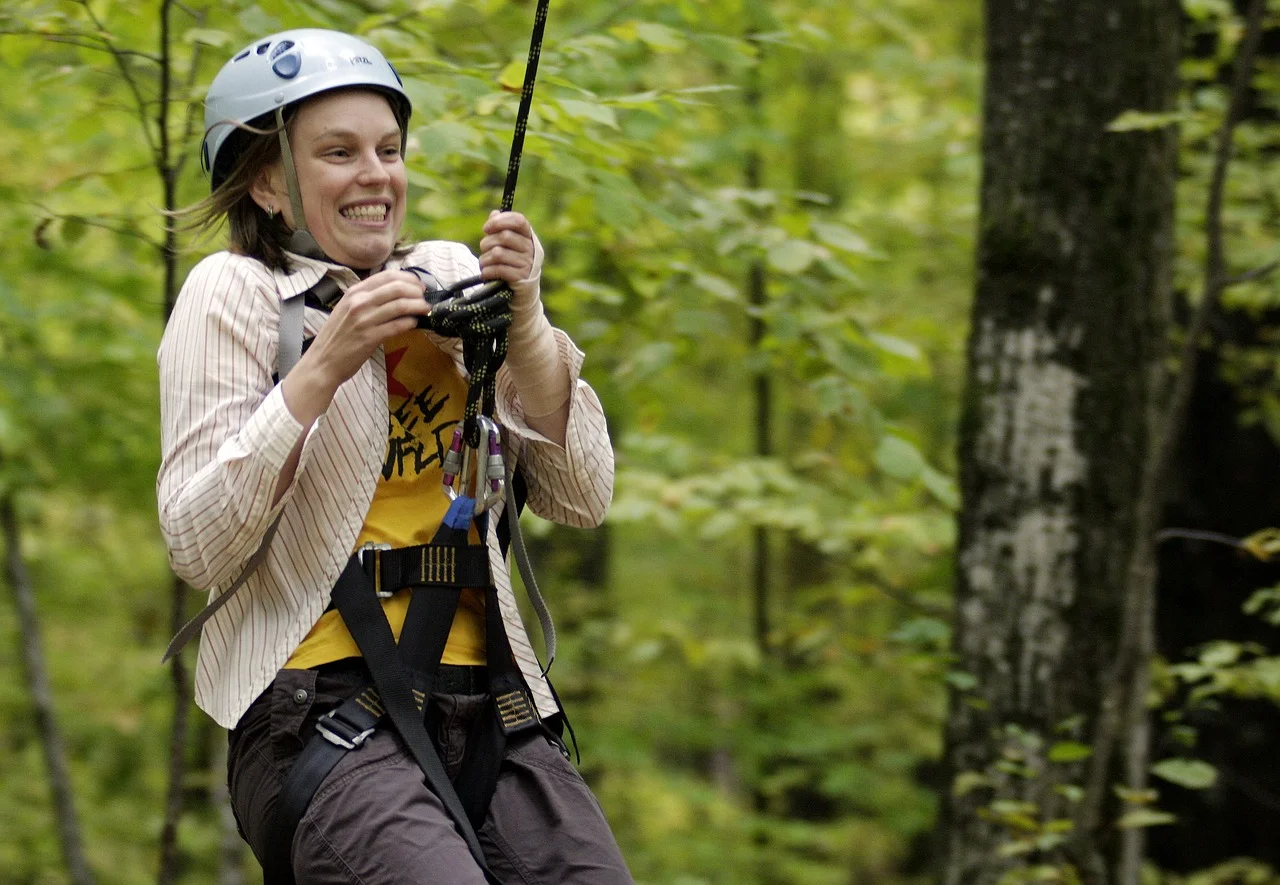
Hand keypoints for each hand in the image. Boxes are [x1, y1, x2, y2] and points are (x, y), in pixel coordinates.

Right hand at [282, 270, 429, 424]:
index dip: (408, 278)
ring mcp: (364, 320)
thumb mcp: (347, 309)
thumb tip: (394, 291)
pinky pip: (397, 326)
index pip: (387, 276)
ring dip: (418, 306)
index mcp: (354, 292)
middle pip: (397, 288)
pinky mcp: (370, 338)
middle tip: (425, 297)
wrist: (322, 361)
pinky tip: (415, 323)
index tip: (418, 285)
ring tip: (425, 309)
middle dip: (416, 291)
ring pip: (400, 305)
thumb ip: (367, 298)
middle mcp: (359, 302)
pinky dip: (410, 322)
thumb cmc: (337, 336)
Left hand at [479, 211, 543, 309]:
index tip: (487, 228)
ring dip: (485, 259)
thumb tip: (494, 213)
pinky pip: (498, 269)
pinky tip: (487, 274)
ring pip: (498, 253)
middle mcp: (531, 249)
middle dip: (487, 243)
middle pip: (504, 236)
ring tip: (485, 264)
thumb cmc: (511, 265)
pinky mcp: (521, 278)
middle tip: (485, 251)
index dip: (501, 221)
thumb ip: (501, 229)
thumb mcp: (507, 247)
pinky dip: (487, 271)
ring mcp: (528, 264)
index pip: (519, 220)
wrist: (521, 294)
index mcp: (529, 238)